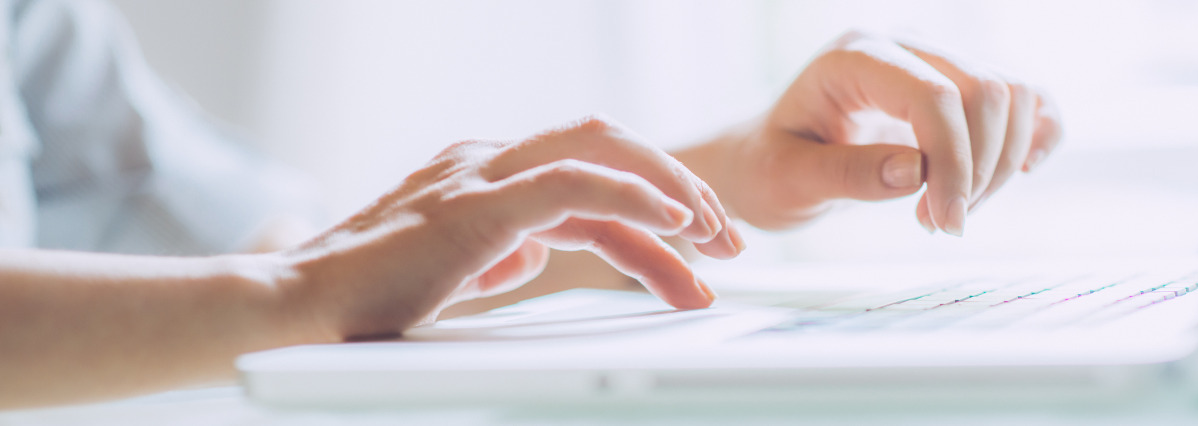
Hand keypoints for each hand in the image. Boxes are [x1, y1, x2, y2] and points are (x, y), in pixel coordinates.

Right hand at [276, 116, 738, 339]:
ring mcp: (480, 175)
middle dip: (676, 189)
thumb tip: (527, 257)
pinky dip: (631, 198)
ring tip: (715, 237)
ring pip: (601, 153)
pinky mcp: (474, 204)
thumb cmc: (363, 301)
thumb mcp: (451, 273)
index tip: (695, 258)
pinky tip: (673, 223)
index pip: (591, 185)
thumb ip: (494, 254)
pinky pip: (572, 185)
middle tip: (728, 241)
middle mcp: (487, 161)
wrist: (292, 312)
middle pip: (608, 152)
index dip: (651, 217)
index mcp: (485, 177)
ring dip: (669, 191)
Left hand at [678, 31, 1062, 233]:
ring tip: (952, 210)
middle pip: (985, 90)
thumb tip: (918, 172)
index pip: (932, 95)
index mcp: (853, 57)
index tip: (943, 223)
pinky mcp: (957, 85)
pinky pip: (1026, 98)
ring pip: (1014, 95)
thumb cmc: (771, 168)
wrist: (768, 159)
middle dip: (980, 169)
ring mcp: (936, 59)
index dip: (953, 163)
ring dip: (1003, 164)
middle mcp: (902, 45)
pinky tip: (1018, 174)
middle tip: (942, 224)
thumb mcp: (788, 181)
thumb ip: (847, 174)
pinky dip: (1034, 136)